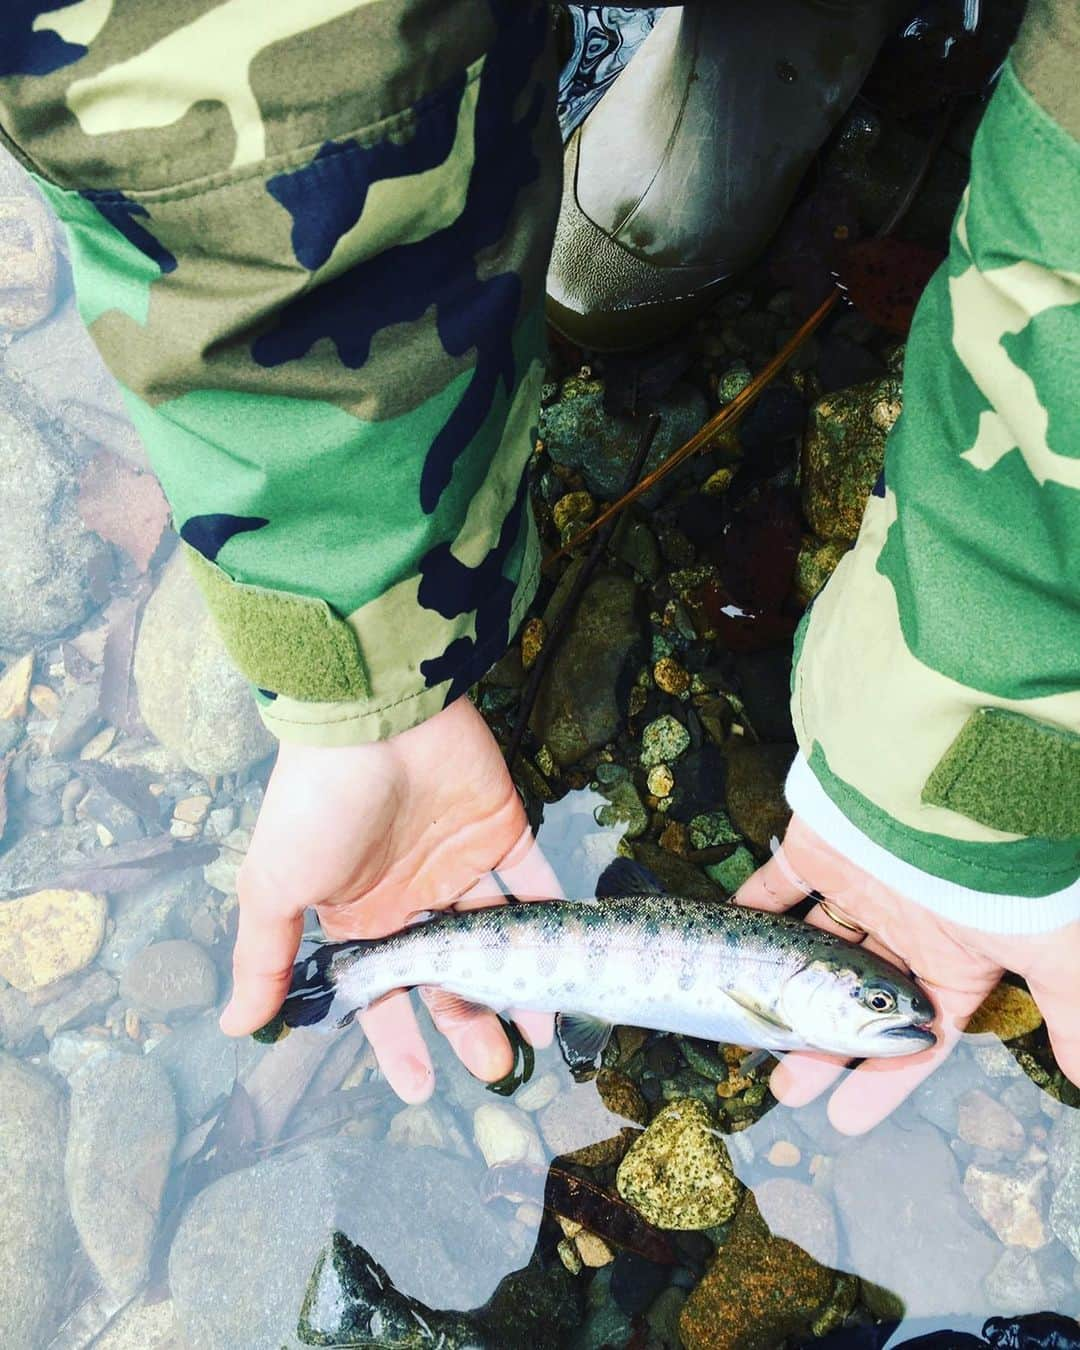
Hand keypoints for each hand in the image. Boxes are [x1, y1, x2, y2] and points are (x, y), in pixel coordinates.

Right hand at [219, 696, 555, 1101]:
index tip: (418, 1089)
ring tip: (539, 1028)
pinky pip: (534, 881)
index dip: (398, 1042)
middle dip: (468, 1023)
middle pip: (447, 973)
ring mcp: (461, 863)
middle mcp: (413, 895)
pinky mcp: (503, 829)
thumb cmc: (317, 805)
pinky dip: (552, 917)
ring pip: (496, 937)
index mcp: (361, 914)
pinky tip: (567, 960)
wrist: (374, 717)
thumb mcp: (273, 884)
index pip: (382, 992)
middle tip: (497, 1066)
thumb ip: (262, 958)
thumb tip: (235, 1028)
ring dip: (518, 981)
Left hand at [735, 814, 1079, 1132]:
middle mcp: (904, 926)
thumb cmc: (997, 875)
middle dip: (822, 1047)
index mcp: (952, 958)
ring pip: (813, 953)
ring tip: (750, 1036)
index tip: (844, 1119)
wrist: (942, 785)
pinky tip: (734, 930)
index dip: (883, 1078)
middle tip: (788, 1089)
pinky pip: (777, 883)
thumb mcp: (1049, 953)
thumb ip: (1072, 1014)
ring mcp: (859, 888)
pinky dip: (754, 903)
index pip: (915, 1035)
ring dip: (781, 992)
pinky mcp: (820, 850)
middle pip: (854, 1001)